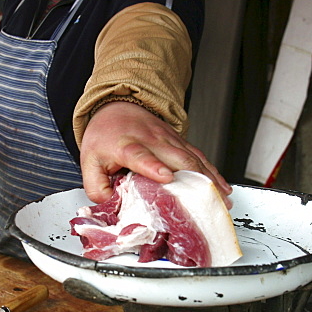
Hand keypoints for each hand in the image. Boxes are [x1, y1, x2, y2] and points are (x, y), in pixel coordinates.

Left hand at [80, 101, 231, 204]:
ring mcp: (169, 140)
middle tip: (207, 202)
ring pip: (193, 159)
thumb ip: (96, 187)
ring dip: (209, 180)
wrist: (118, 106)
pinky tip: (223, 188)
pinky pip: (200, 157)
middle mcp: (151, 140)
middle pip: (177, 158)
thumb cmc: (106, 134)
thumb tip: (111, 206)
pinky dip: (213, 173)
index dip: (154, 166)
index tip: (165, 177)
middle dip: (195, 181)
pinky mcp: (180, 143)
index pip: (141, 156)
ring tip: (221, 200)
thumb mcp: (89, 160)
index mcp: (126, 145)